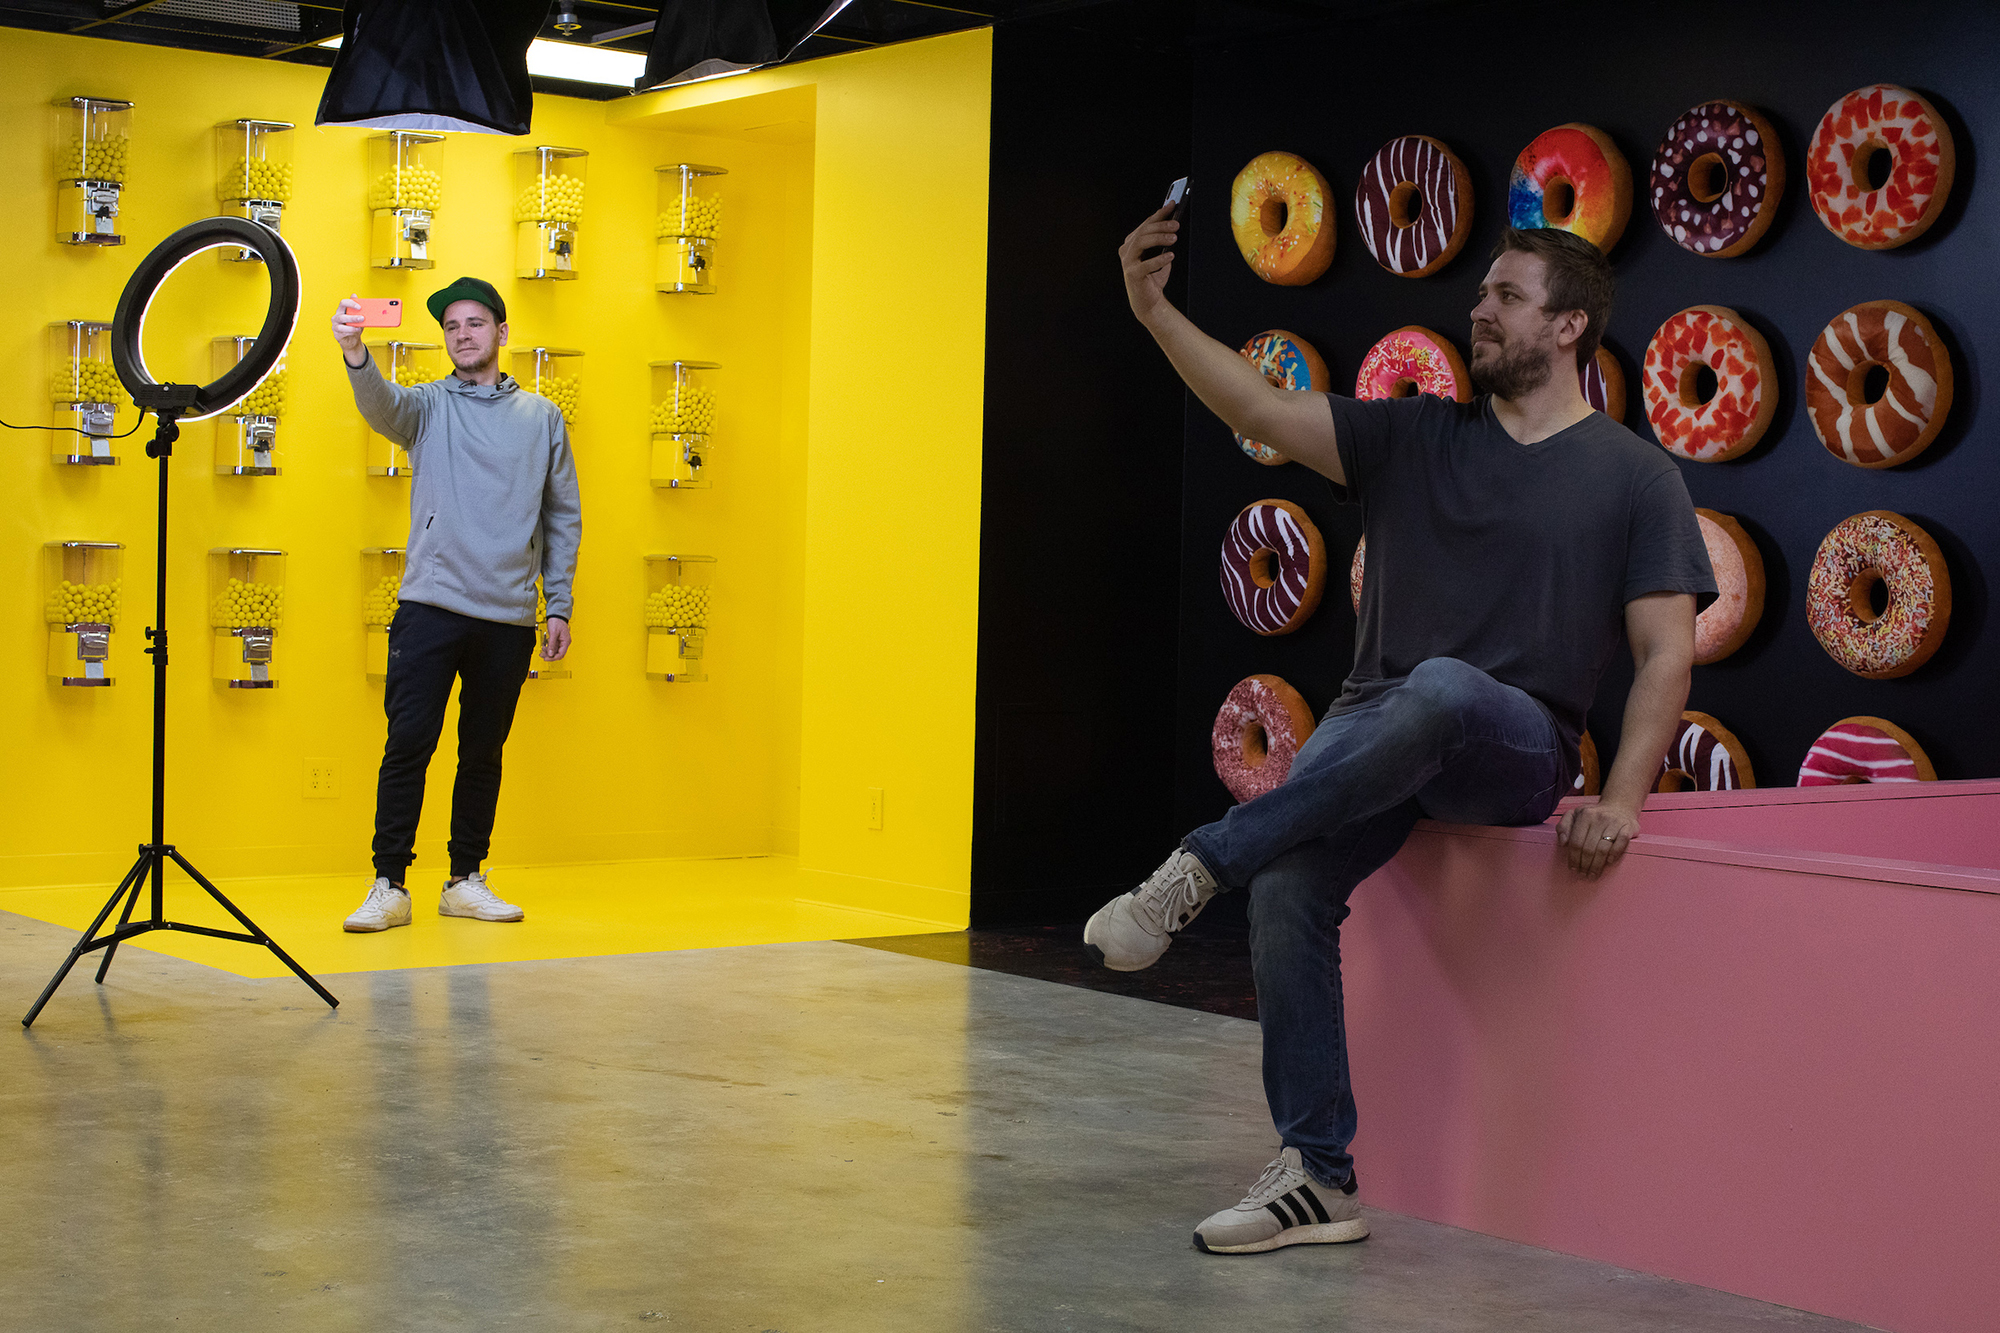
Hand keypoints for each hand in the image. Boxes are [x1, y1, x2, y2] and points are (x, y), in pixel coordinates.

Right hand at [332, 296, 365, 360]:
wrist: (351, 340)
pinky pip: (343, 331)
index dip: (351, 303)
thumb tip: (362, 300)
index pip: (343, 303)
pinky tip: (356, 330)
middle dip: (352, 317)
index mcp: (341, 310)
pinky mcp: (336, 333)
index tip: (360, 307)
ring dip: (351, 325)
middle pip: (342, 315)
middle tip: (362, 318)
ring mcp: (335, 325)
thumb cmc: (354, 326)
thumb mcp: (357, 317)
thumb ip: (358, 309)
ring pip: (342, 325)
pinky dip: (351, 331)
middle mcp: (336, 317)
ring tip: (359, 327)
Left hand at [541, 616, 569, 659]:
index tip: (547, 659)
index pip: (561, 654)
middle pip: (557, 653)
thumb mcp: (554, 633)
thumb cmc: (557, 622)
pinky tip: (544, 647)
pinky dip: (548, 648)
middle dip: (550, 655)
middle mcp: (564, 642)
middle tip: (542, 655)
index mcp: (566, 641)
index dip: (553, 658)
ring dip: (548, 652)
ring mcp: (561, 641)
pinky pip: (553, 647)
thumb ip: (552, 644)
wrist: (556, 615)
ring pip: (554, 651)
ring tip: (542, 651)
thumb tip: (551, 654)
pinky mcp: (557, 640)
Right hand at [1118, 204, 1179, 323]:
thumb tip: (1173, 222)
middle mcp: (1126, 250)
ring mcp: (1127, 262)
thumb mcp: (1161, 254)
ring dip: (1159, 238)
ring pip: (1141, 242)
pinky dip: (1159, 259)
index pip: (1146, 224)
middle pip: (1143, 232)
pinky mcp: (1132, 275)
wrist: (1149, 301)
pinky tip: (1170, 256)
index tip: (1173, 205)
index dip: (1159, 214)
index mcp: (1131, 243)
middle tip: (1176, 225)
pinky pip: (1145, 264)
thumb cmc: (1154, 277)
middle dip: (1161, 226)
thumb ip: (1163, 239)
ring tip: (1174, 238)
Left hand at [1557, 799, 1640, 878]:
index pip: (1576, 842)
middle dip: (1584, 864)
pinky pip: (1621, 843)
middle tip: (1583, 874)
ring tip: (1593, 874)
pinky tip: (1609, 862)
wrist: (1619, 806)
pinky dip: (1614, 854)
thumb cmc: (1594, 815)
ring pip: (1603, 848)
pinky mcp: (1629, 827)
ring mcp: (1615, 822)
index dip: (1573, 858)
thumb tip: (1563, 842)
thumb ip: (1563, 827)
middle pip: (1589, 848)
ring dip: (1597, 865)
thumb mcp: (1574, 815)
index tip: (1573, 868)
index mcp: (1585, 815)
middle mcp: (1600, 818)